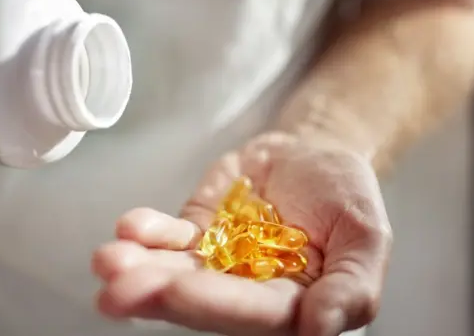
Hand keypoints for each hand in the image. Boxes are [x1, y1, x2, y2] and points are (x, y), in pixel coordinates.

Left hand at [94, 132, 392, 335]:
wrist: (311, 154)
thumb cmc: (345, 194)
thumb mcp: (365, 234)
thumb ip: (352, 284)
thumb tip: (321, 329)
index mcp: (292, 304)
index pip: (253, 312)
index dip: (212, 302)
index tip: (174, 289)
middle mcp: (247, 292)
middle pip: (200, 299)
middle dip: (159, 293)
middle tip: (118, 288)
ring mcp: (216, 263)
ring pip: (174, 271)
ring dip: (139, 268)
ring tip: (108, 259)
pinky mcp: (195, 233)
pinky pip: (167, 237)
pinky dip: (147, 232)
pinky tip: (130, 228)